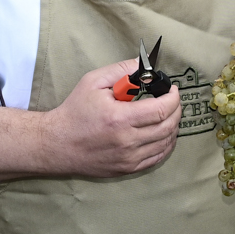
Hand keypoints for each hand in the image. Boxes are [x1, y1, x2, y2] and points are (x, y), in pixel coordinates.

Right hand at [39, 58, 182, 178]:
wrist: (58, 144)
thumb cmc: (75, 111)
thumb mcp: (93, 82)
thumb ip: (121, 70)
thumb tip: (145, 64)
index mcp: (120, 118)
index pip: (161, 109)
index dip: (173, 98)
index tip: (172, 89)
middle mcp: (127, 141)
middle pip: (168, 126)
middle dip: (176, 110)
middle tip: (172, 100)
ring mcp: (129, 158)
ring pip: (166, 143)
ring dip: (173, 126)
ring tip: (168, 114)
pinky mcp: (127, 168)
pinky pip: (158, 158)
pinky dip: (166, 144)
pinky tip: (163, 133)